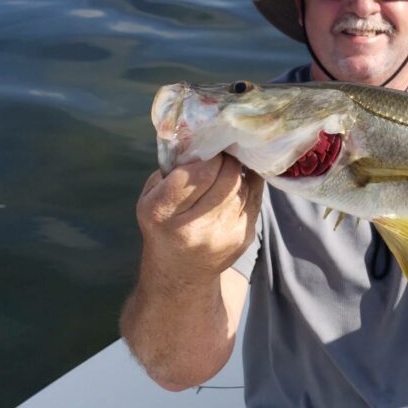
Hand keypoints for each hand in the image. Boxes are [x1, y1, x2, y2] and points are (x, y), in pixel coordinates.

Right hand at [136, 154, 263, 286]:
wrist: (180, 273)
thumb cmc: (164, 223)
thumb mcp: (152, 195)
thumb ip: (172, 167)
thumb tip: (202, 134)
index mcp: (162, 212)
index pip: (197, 172)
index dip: (208, 155)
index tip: (208, 147)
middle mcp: (193, 227)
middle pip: (227, 177)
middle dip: (227, 159)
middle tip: (222, 152)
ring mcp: (223, 235)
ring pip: (242, 185)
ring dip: (237, 171)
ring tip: (228, 167)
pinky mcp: (244, 237)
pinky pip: (255, 196)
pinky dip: (248, 183)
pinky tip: (240, 179)